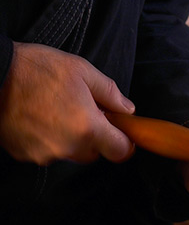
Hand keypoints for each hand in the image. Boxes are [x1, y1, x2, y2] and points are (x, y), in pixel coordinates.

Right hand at [0, 42, 134, 164]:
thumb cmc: (33, 69)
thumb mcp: (80, 70)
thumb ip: (109, 92)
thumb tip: (127, 109)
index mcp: (88, 127)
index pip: (121, 151)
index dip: (123, 141)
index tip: (118, 130)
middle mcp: (68, 147)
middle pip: (94, 153)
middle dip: (93, 136)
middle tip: (81, 112)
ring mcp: (45, 153)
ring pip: (70, 153)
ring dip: (69, 138)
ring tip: (54, 111)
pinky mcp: (25, 154)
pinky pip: (46, 152)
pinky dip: (46, 139)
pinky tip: (36, 118)